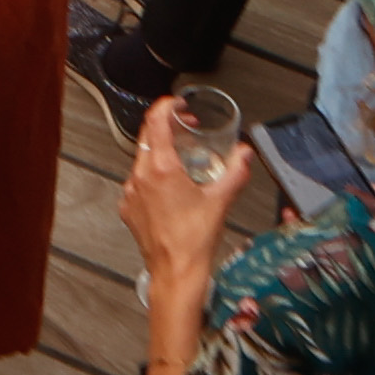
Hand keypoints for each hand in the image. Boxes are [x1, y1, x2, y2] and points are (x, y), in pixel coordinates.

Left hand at [117, 87, 260, 291]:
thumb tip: (245, 153)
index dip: (165, 106)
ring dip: (160, 152)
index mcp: (161, 169)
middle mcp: (141, 177)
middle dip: (167, 127)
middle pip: (148, 138)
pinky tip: (170, 187)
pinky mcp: (129, 208)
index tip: (175, 103)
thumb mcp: (221, 200)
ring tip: (181, 157)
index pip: (156, 122)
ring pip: (142, 160)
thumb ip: (236, 172)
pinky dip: (152, 176)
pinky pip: (138, 182)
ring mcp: (131, 193)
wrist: (176, 271)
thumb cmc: (194, 240)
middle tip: (185, 126)